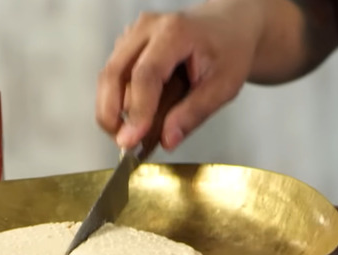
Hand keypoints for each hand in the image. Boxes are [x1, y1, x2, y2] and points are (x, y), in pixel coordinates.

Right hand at [96, 1, 263, 150]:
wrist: (227, 28)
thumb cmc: (229, 51)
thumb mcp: (224, 86)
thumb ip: (194, 113)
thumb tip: (167, 140)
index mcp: (175, 33)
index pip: (145, 75)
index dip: (137, 111)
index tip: (130, 140)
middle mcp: (148, 28)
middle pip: (114, 73)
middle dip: (112, 114)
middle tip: (124, 143)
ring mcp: (134, 34)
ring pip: (109, 77)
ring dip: (113, 109)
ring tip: (134, 134)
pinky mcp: (127, 44)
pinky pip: (113, 75)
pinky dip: (117, 100)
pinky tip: (135, 117)